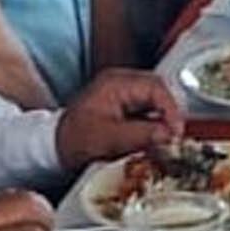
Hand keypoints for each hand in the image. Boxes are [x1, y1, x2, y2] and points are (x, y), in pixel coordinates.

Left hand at [54, 67, 186, 170]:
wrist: (53, 147)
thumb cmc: (73, 140)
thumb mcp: (108, 139)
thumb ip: (140, 135)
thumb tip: (169, 133)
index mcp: (115, 83)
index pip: (156, 87)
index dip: (171, 109)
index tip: (176, 131)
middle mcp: (120, 83)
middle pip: (159, 92)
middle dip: (170, 114)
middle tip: (174, 136)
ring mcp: (122, 93)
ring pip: (156, 101)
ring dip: (163, 120)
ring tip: (165, 140)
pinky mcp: (123, 106)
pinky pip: (147, 110)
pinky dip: (154, 124)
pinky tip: (153, 139)